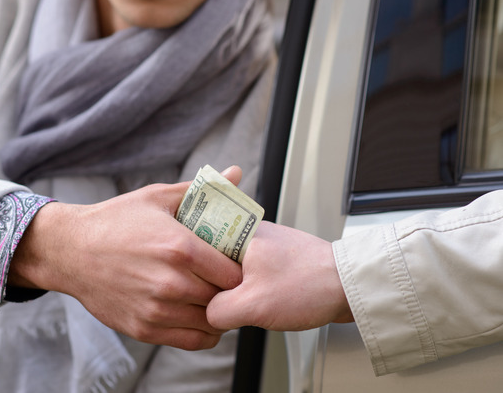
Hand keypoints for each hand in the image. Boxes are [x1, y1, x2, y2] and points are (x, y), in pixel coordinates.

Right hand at [9, 167, 243, 349]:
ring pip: (212, 323)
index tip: (237, 263)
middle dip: (231, 290)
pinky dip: (203, 332)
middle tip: (228, 281)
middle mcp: (171, 282)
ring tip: (213, 297)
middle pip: (225, 298)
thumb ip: (202, 191)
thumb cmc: (115, 221)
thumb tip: (235, 172)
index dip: (241, 269)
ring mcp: (157, 310)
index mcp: (180, 248)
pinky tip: (198, 315)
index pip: (235, 273)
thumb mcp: (157, 198)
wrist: (70, 251)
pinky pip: (192, 341)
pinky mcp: (145, 329)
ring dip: (218, 312)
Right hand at [206, 221, 353, 330]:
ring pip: (229, 271)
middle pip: (210, 260)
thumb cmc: (311, 285)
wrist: (352, 288)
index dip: (194, 275)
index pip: (195, 246)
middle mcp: (248, 233)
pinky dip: (249, 293)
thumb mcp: (252, 305)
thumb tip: (208, 315)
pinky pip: (248, 277)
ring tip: (245, 305)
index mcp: (238, 231)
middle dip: (214, 286)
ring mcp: (262, 246)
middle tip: (224, 304)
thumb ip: (218, 310)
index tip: (198, 295)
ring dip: (233, 292)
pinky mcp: (275, 261)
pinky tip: (259, 305)